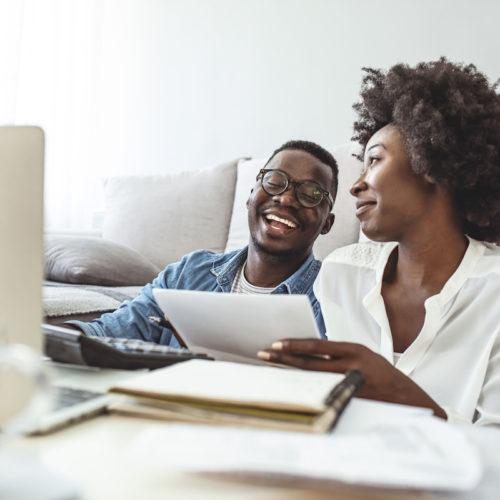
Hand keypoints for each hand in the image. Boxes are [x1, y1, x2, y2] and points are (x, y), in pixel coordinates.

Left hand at [257, 338, 446, 418]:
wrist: (407, 398)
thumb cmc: (382, 373)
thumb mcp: (363, 355)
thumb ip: (338, 353)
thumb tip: (307, 351)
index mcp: (354, 350)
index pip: (317, 346)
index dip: (295, 345)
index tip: (276, 344)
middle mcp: (350, 366)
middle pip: (309, 362)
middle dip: (284, 358)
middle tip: (264, 354)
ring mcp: (348, 385)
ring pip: (311, 378)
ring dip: (289, 372)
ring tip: (270, 367)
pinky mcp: (348, 400)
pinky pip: (319, 392)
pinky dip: (302, 387)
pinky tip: (289, 385)